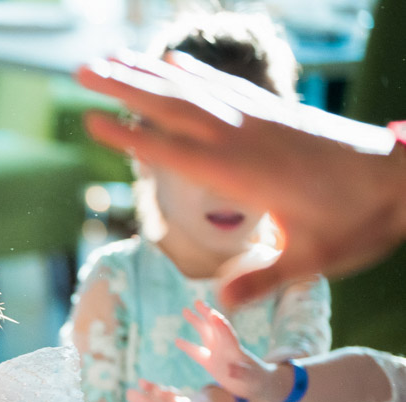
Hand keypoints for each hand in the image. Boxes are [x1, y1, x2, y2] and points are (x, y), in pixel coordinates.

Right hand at [77, 51, 405, 308]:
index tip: (90, 122)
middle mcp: (246, 135)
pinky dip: (193, 72)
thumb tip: (223, 302)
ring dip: (147, 73)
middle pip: (172, 106)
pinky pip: (224, 86)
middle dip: (124, 87)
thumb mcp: (314, 258)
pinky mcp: (275, 112)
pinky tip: (171, 62)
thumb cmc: (360, 221)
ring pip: (193, 89)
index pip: (174, 151)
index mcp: (245, 171)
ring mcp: (260, 118)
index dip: (129, 137)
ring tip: (109, 60)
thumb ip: (265, 278)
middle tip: (81, 71)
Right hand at [174, 301, 289, 401]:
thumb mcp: (251, 379)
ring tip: (185, 310)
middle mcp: (225, 348)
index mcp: (235, 351)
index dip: (220, 325)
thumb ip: (242, 373)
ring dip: (196, 322)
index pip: (227, 335)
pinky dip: (187, 346)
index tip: (213, 314)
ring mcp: (217, 354)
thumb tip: (231, 370)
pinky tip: (176, 340)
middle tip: (197, 302)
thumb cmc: (256, 381)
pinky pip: (197, 352)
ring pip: (205, 334)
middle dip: (207, 314)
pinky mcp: (211, 363)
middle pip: (215, 327)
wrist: (258, 385)